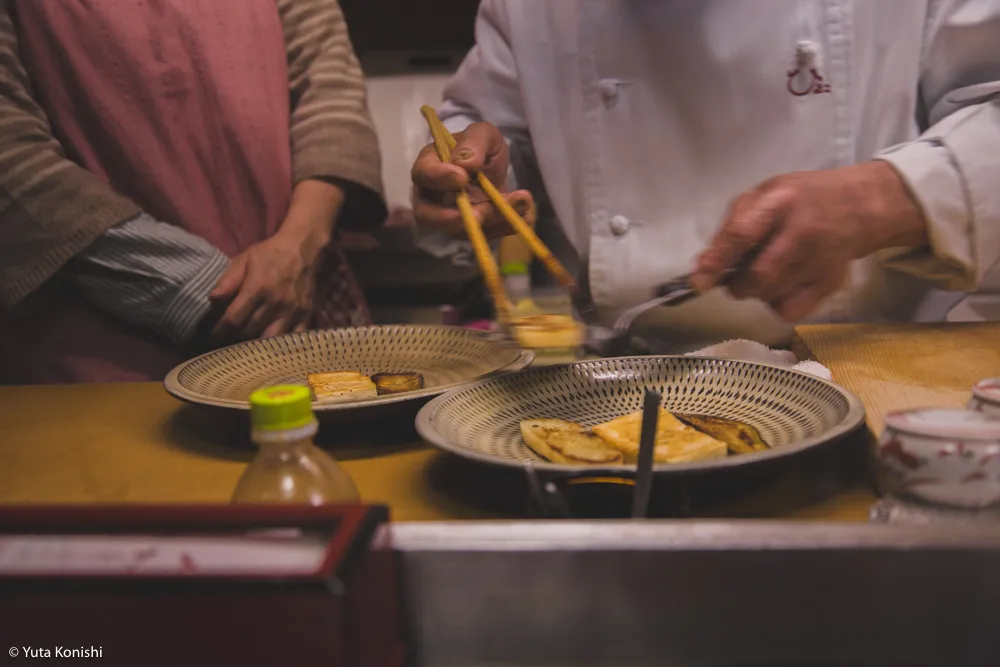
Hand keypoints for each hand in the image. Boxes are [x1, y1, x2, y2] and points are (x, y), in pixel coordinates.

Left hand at [208, 230, 322, 340]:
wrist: (303, 247)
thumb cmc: (270, 253)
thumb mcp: (244, 260)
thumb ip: (228, 280)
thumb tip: (211, 299)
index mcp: (258, 288)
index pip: (234, 318)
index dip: (220, 331)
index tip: (213, 336)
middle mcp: (276, 303)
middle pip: (250, 331)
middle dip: (235, 338)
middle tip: (226, 341)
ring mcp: (293, 311)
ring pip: (270, 339)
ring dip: (256, 345)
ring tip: (246, 348)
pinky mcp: (306, 315)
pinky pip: (294, 338)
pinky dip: (282, 346)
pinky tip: (272, 347)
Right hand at [411, 121, 536, 237]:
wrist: (494, 166)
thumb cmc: (481, 146)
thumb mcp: (483, 134)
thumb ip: (474, 142)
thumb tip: (465, 164)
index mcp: (430, 164)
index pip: (423, 174)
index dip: (439, 177)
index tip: (462, 178)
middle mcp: (431, 195)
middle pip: (426, 215)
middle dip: (453, 218)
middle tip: (480, 213)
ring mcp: (447, 216)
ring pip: (457, 229)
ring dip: (489, 221)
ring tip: (519, 204)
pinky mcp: (467, 229)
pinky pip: (481, 235)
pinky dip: (504, 228)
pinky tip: (526, 216)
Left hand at [689, 161, 927, 321]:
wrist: (859, 206)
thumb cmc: (801, 199)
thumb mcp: (764, 196)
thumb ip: (731, 227)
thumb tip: (703, 267)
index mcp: (780, 202)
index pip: (742, 234)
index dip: (717, 261)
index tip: (700, 281)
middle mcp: (803, 231)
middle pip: (758, 275)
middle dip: (737, 284)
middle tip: (738, 277)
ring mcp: (820, 260)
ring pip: (770, 296)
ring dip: (756, 292)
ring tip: (765, 274)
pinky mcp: (831, 282)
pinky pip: (789, 311)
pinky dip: (777, 305)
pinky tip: (784, 286)